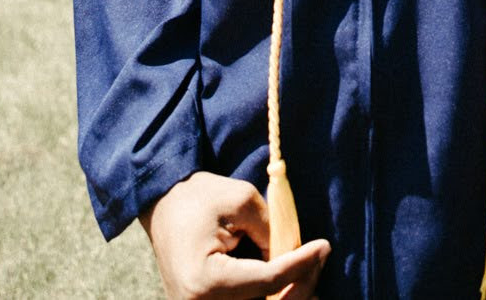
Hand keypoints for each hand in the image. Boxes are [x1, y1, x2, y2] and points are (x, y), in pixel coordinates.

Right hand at [140, 171, 330, 299]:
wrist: (161, 204)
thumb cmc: (198, 196)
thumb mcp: (241, 199)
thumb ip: (270, 229)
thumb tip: (294, 254)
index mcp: (206, 281)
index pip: (266, 280)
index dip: (300, 265)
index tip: (324, 246)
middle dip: (298, 285)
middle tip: (319, 257)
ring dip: (287, 292)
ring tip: (309, 269)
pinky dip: (270, 294)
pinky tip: (290, 281)